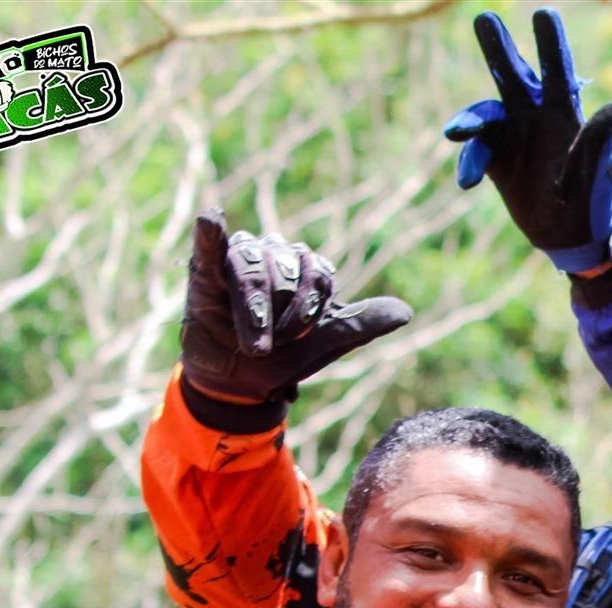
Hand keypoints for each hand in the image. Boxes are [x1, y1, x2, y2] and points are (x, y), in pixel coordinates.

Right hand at [179, 208, 411, 403]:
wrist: (237, 383)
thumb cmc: (281, 358)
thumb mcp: (322, 345)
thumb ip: (359, 324)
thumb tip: (405, 312)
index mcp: (306, 268)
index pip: (319, 273)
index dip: (310, 308)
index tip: (298, 338)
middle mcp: (275, 255)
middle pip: (286, 268)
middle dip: (281, 313)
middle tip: (269, 345)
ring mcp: (240, 259)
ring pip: (252, 266)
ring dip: (253, 307)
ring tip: (252, 341)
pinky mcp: (206, 269)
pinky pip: (211, 245)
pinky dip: (211, 233)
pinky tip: (211, 219)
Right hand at [442, 9, 611, 273]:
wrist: (572, 238)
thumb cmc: (594, 203)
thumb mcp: (598, 173)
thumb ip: (600, 141)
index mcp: (566, 113)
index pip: (557, 71)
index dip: (550, 43)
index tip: (543, 14)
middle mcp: (536, 115)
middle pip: (513, 74)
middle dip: (498, 48)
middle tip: (484, 18)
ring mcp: (513, 135)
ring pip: (485, 112)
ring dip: (469, 118)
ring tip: (457, 133)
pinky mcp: (496, 159)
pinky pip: (476, 150)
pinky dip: (470, 160)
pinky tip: (468, 181)